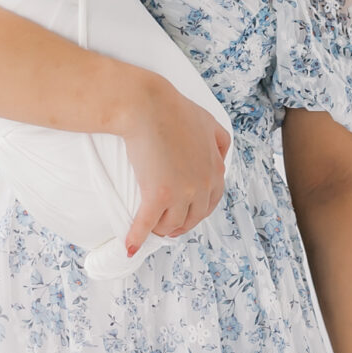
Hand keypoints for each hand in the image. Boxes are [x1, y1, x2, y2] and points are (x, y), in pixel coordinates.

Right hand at [115, 74, 230, 257]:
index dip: (197, 211)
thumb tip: (222, 159)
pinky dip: (137, 237)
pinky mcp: (159, 195)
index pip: (211, 201)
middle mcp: (203, 184)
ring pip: (172, 224)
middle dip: (180, 224)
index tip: (185, 215)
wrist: (148, 106)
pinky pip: (147, 224)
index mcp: (215, 169)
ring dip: (160, 229)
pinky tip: (129, 246)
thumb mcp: (209, 122)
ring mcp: (182, 192)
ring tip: (149, 229)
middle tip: (166, 227)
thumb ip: (220, 142)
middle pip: (193, 217)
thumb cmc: (173, 109)